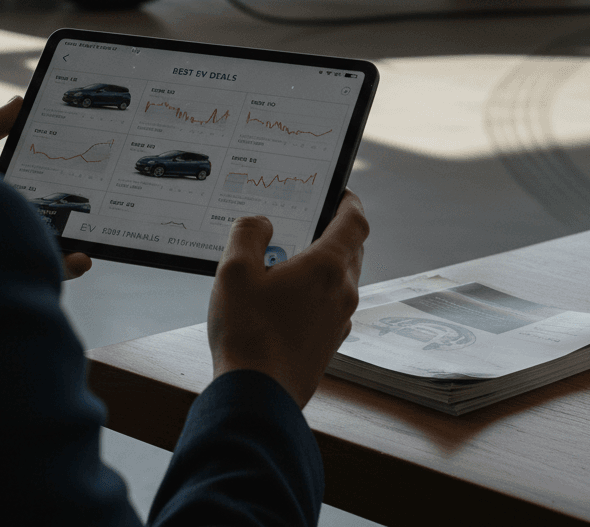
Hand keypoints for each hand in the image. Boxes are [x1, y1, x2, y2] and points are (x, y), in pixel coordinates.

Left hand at [0, 96, 91, 282]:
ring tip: (93, 226)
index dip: (48, 168)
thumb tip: (19, 101)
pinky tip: (83, 258)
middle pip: (43, 209)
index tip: (75, 158)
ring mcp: (10, 246)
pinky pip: (48, 271)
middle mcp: (1, 220)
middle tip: (93, 190)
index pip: (26, 178)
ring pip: (51, 240)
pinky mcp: (16, 271)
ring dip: (75, 236)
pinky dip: (70, 266)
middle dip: (67, 202)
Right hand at [207, 190, 367, 408]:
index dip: (350, 201)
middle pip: (352, 248)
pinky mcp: (330, 342)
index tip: (339, 191)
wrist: (258, 397)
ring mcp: (340, 320)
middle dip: (333, 229)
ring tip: (289, 256)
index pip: (356, 221)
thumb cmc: (246, 332)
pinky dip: (318, 289)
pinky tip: (286, 295)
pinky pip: (332, 303)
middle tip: (305, 219)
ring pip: (342, 277)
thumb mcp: (233, 270)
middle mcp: (343, 292)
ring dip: (324, 261)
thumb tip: (263, 223)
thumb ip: (248, 233)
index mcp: (327, 267)